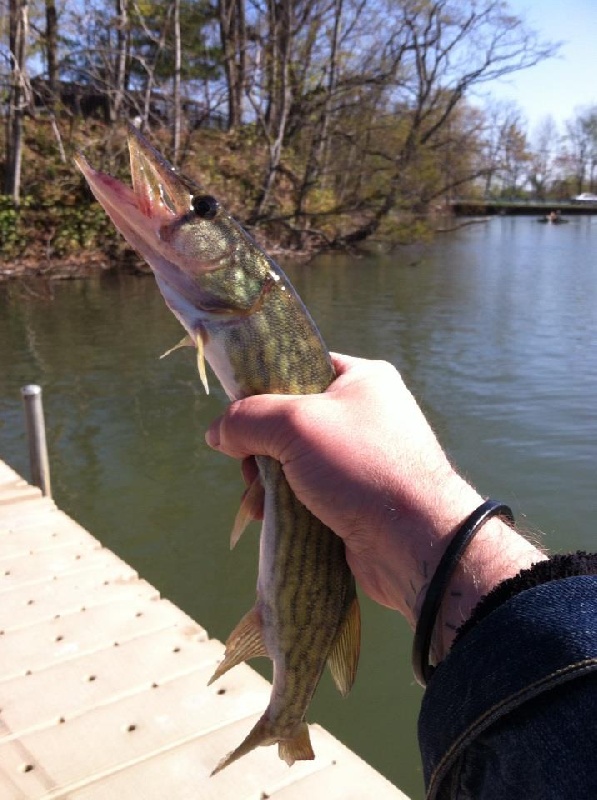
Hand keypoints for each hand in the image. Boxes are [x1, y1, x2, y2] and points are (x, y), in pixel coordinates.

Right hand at [206, 354, 543, 656]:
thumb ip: (248, 418)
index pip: (299, 368)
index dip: (263, 387)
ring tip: (255, 500)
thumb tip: (217, 432)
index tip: (237, 410)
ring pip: (291, 460)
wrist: (414, 544)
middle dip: (258, 446)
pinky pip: (304, 492)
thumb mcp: (297, 425)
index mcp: (362, 380)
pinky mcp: (352, 498)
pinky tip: (266, 515)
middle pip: (287, 420)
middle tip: (247, 466)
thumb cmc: (362, 467)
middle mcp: (363, 415)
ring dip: (265, 480)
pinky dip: (282, 502)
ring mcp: (358, 460)